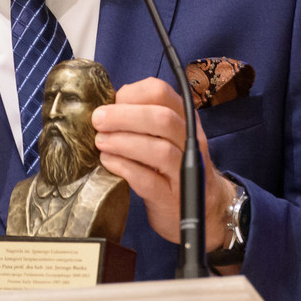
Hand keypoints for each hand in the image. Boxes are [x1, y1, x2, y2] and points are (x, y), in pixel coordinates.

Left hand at [90, 77, 236, 247]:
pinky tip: (109, 162)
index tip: (110, 103)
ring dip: (123, 142)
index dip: (132, 94)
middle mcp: (190, 141)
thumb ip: (144, 118)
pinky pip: (148, 181)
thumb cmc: (173, 166)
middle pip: (163, 119)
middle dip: (124, 116)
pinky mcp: (172, 198)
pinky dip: (124, 168)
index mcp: (185, 118)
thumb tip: (107, 107)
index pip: (161, 92)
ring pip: (159, 150)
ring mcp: (184, 171)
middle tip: (98, 120)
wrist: (202, 208)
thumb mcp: (166, 135)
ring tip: (101, 142)